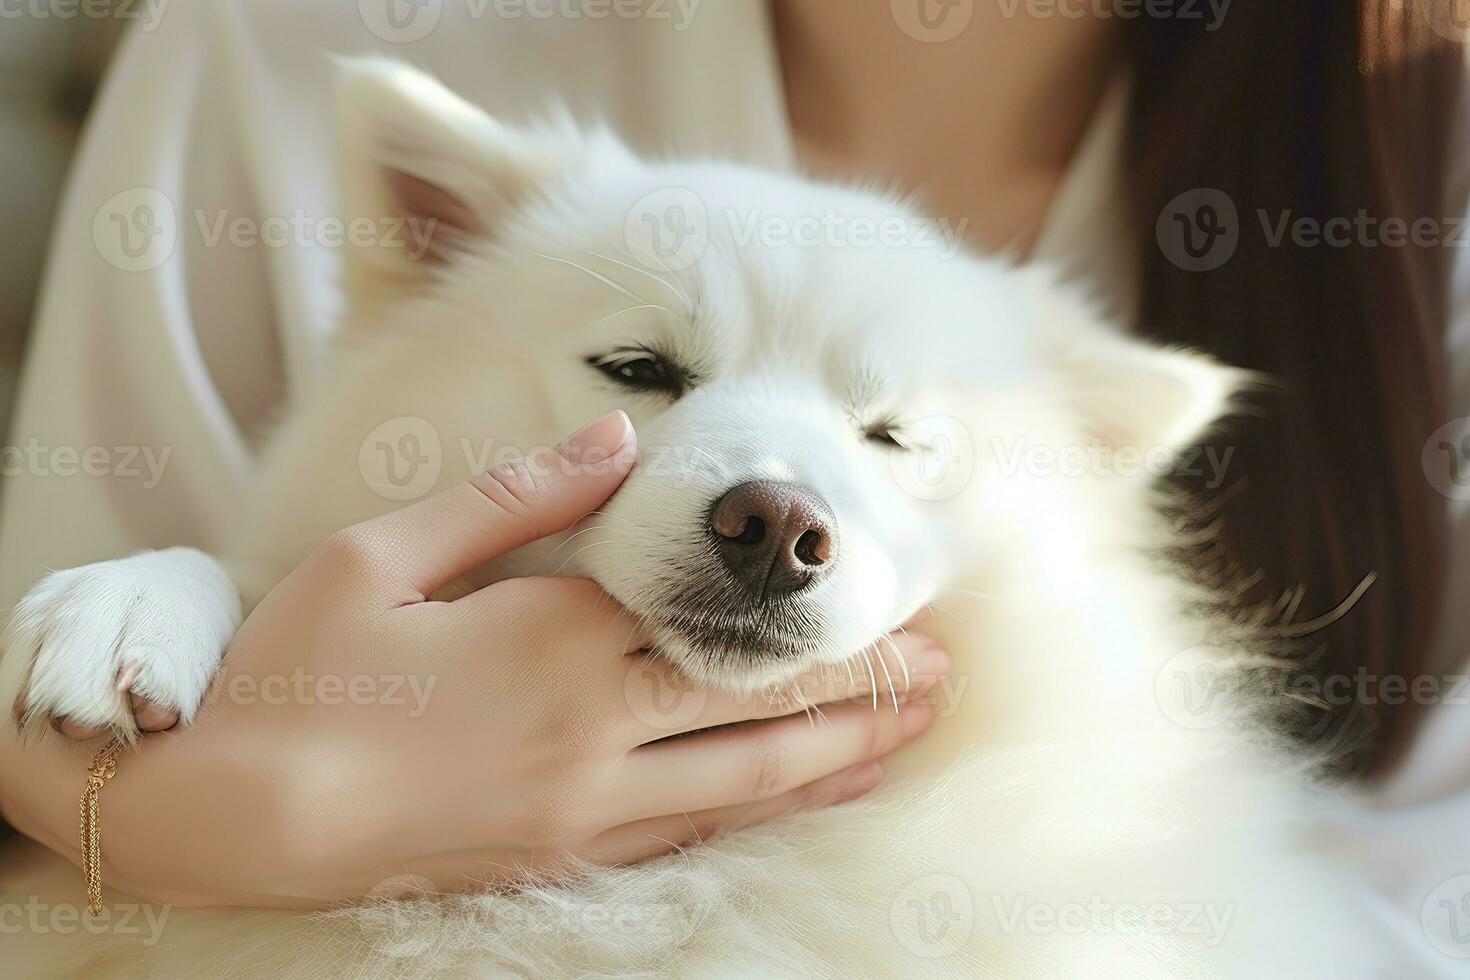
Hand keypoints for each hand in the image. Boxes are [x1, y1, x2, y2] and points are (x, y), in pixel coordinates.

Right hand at [0, 411, 945, 907]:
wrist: (242, 817)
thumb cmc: (301, 672)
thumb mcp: (384, 554)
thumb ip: (512, 494)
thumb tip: (617, 433)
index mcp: (556, 638)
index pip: (713, 618)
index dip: (809, 607)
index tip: (876, 583)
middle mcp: (593, 725)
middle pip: (758, 701)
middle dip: (860, 683)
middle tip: (945, 666)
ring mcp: (587, 802)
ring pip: (748, 776)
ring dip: (840, 749)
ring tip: (915, 728)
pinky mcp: (565, 853)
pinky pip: (694, 830)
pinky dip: (769, 807)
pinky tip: (810, 796)